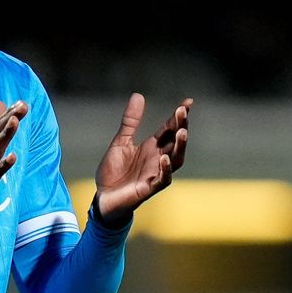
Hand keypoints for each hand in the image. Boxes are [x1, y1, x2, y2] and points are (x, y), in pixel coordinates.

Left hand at [95, 93, 191, 225]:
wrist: (103, 197)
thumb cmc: (113, 171)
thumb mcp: (120, 142)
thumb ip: (130, 121)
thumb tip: (138, 95)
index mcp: (152, 147)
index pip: (169, 129)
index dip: (178, 116)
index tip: (188, 102)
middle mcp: (158, 159)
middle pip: (175, 142)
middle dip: (181, 127)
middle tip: (183, 112)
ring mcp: (155, 173)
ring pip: (175, 160)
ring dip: (180, 147)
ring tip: (181, 132)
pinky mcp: (149, 188)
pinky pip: (162, 179)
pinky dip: (165, 169)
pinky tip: (164, 158)